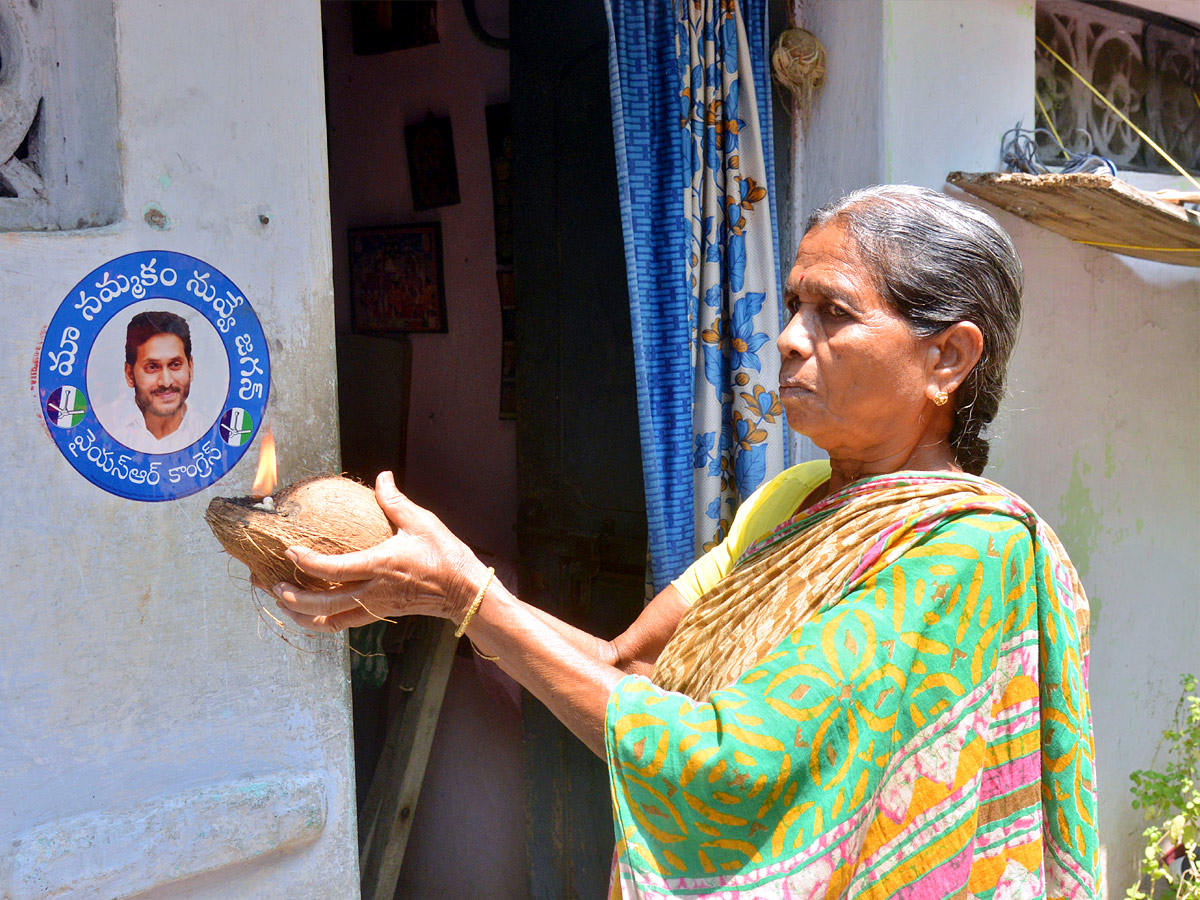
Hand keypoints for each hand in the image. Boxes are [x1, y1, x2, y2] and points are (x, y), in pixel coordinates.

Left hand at [270, 471, 489, 632]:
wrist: (463, 592)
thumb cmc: (445, 556)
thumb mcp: (422, 522)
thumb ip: (395, 501)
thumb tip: (381, 477)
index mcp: (380, 566)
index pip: (334, 569)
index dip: (308, 563)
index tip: (288, 553)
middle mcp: (373, 592)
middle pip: (323, 604)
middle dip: (292, 598)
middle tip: (271, 585)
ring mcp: (374, 607)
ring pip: (329, 621)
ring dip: (301, 615)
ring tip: (282, 603)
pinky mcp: (378, 614)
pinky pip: (342, 623)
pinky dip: (320, 621)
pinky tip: (308, 612)